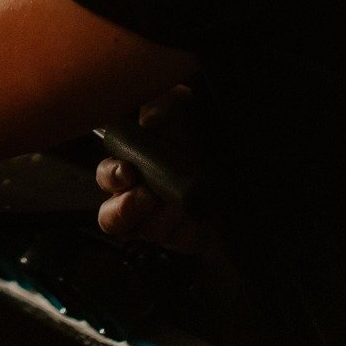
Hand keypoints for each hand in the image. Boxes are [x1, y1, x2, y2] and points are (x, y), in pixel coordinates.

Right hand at [96, 87, 209, 253]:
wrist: (239, 160)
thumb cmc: (201, 132)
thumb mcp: (183, 105)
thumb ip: (164, 103)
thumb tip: (150, 121)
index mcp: (130, 166)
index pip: (106, 178)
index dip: (110, 177)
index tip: (126, 171)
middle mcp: (139, 197)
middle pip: (112, 218)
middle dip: (125, 210)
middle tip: (146, 196)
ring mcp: (160, 222)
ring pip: (145, 232)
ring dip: (160, 218)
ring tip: (179, 204)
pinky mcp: (185, 238)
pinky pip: (177, 241)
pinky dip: (184, 230)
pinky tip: (194, 216)